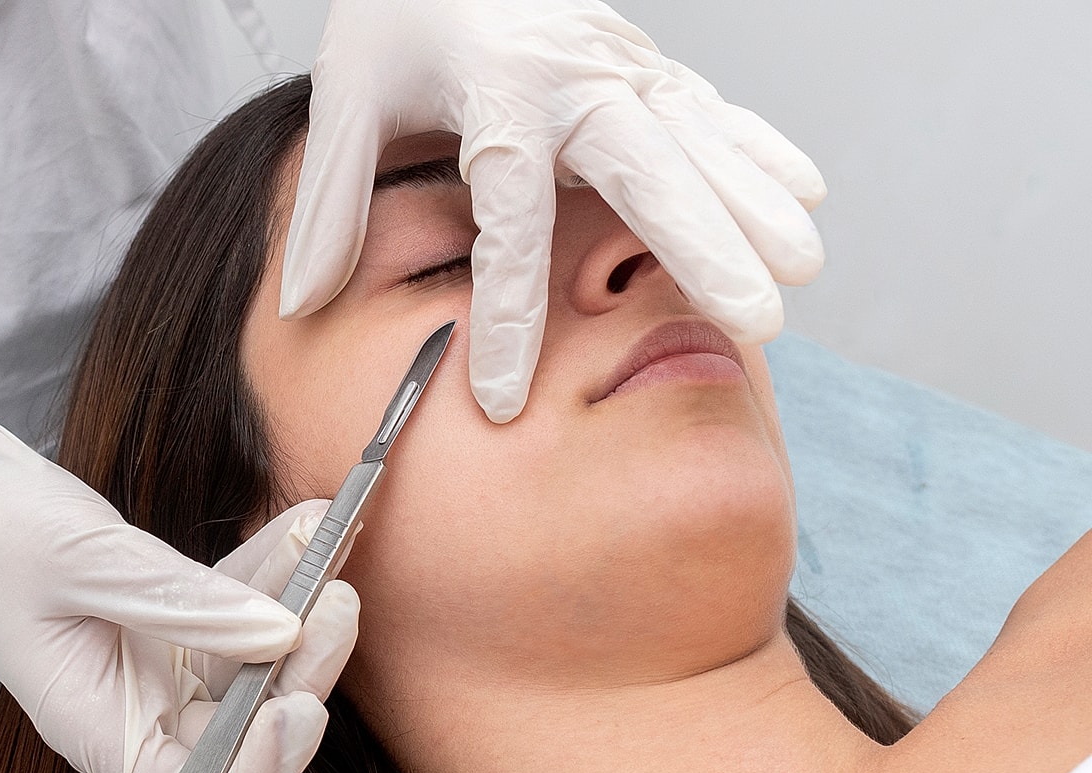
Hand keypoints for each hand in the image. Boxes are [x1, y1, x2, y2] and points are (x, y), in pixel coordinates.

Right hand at [0, 414, 358, 772]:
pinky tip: (311, 523)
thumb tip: (280, 631)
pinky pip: (246, 612)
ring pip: (259, 670)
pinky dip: (279, 573)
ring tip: (329, 544)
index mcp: (97, 730)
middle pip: (245, 737)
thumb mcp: (84, 560)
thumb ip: (183, 601)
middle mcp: (139, 713)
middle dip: (303, 677)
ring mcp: (165, 671)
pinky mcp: (182, 624)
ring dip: (303, 614)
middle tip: (336, 603)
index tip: (297, 708)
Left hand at [281, 0, 826, 423]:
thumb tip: (302, 298)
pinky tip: (805, 197)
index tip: (507, 398)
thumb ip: (334, 195)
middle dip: (702, 248)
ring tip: (800, 273)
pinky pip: (710, 110)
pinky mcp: (643, 62)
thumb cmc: (398, 13)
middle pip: (645, 170)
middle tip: (751, 319)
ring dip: (753, 204)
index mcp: (494, 91)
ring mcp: (619, 64)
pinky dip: (760, 151)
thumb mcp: (348, 91)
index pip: (506, 216)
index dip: (510, 311)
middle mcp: (571, 76)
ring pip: (698, 139)